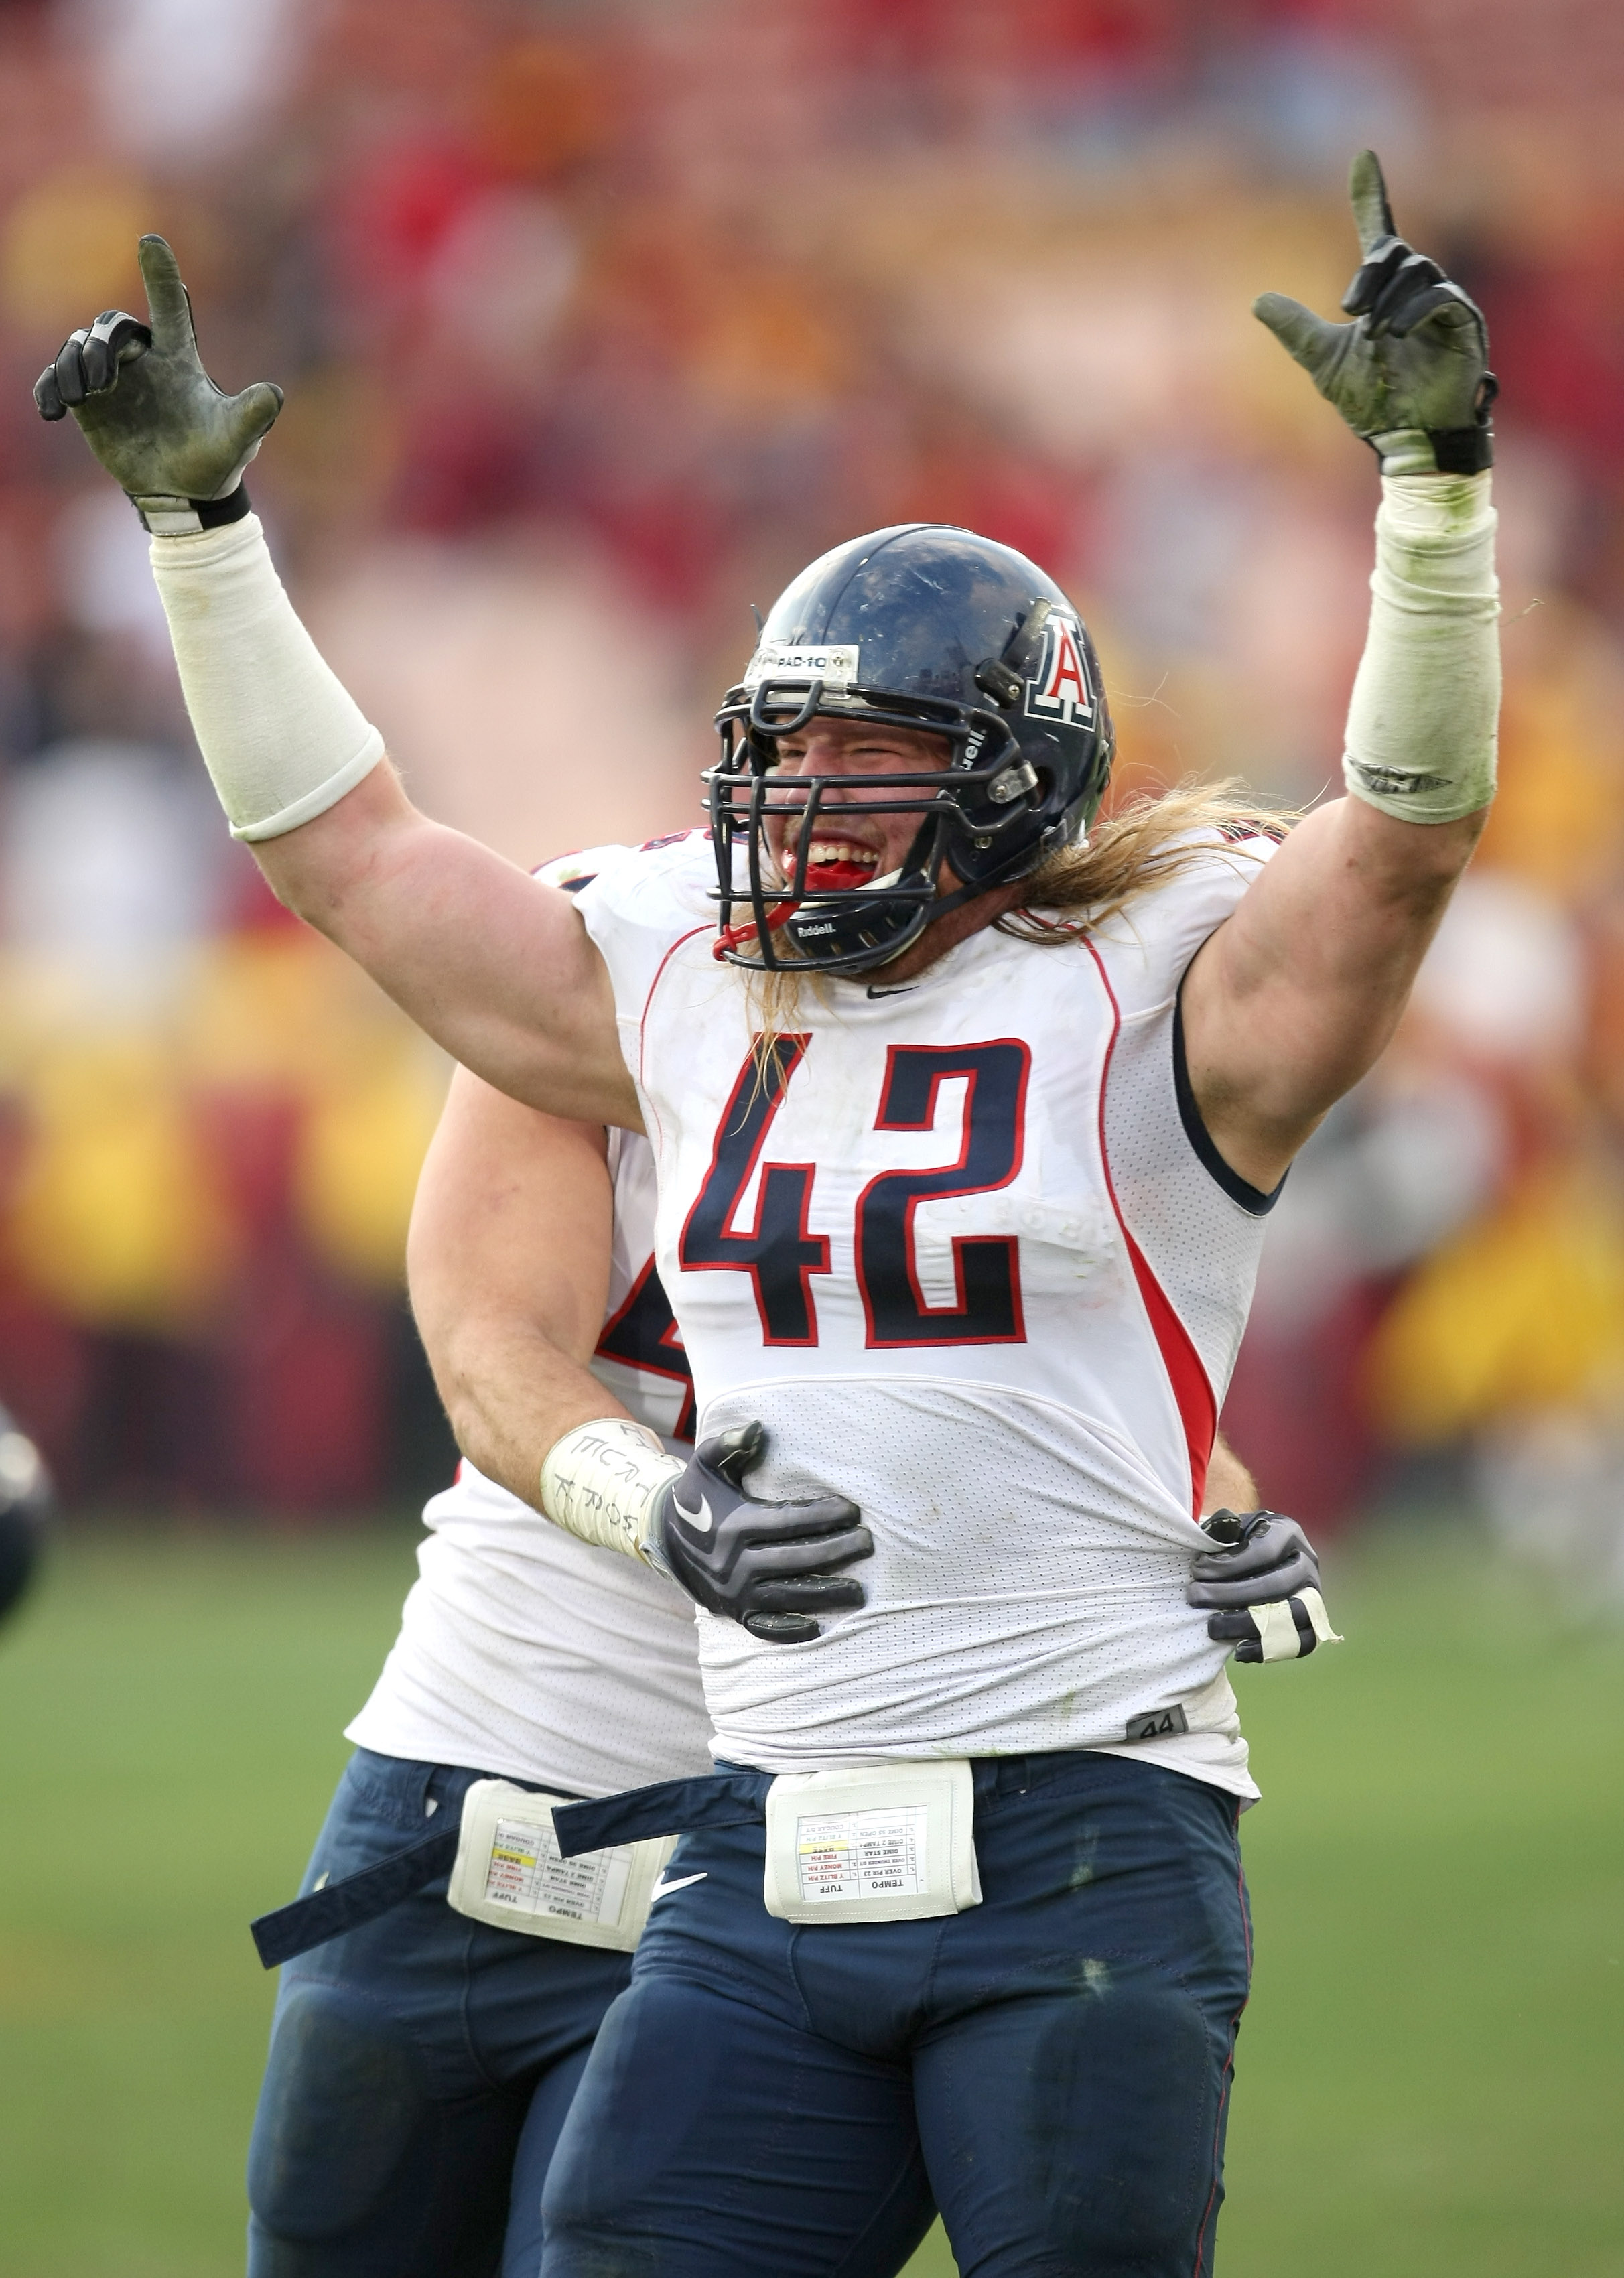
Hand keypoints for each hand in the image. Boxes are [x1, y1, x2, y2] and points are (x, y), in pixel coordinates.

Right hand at [34, 234, 282, 532]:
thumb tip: (275, 395)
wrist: (185, 493)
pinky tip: (53, 411)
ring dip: (74, 364)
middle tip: (104, 382)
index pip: (169, 305)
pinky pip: (57, 379)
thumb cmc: (213, 459)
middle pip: (112, 326)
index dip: (161, 274)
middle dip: (102, 344)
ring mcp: (112, 379)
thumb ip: (251, 416)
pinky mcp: (89, 402)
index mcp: (178, 357)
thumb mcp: (235, 439)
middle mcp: (143, 359)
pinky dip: (50, 387)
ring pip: (80, 346)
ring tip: (84, 397)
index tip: (150, 241)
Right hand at [650, 1420, 872, 1643]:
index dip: (821, 1516)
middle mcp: (734, 1563)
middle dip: (834, 1552)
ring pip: (786, 1597)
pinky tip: (819, 1626)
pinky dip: (790, 1630)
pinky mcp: (735, 1613)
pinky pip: (765, 1627)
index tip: (852, 1510)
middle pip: (793, 1560)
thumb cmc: (699, 1497)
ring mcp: (735, 1593)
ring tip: (860, 1591)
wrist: (666, 1539)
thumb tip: (757, 1427)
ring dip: (824, 1595)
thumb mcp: (706, 1464)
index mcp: (733, 1525)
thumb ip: (730, 1444)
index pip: (786, 1522)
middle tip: (867, 1544)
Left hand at [1186, 1508, 1341, 1662]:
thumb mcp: (1231, 1528)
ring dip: (1247, 1624)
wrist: (1261, 1559)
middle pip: (1275, 1586)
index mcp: (1287, 1533)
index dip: (1228, 1564)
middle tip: (1196, 1597)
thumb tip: (1210, 1543)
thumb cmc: (1239, 1542)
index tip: (1197, 1570)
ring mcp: (1313, 1594)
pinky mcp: (1312, 1621)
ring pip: (1291, 1616)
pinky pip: (1301, 1643)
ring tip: (1213, 1627)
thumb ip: (1220, 1532)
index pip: (1263, 1552)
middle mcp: (1307, 1562)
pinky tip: (1238, 1650)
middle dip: (1230, 1594)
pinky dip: (1270, 1649)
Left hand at [1254, 149, 1494, 475]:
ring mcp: (1444, 305)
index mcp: (1385, 292)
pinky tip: (1395, 333)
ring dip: (1389, 300)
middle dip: (1370, 273)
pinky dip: (1415, 311)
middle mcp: (1416, 289)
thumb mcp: (1322, 361)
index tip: (1363, 157)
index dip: (1370, 195)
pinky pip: (1443, 298)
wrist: (1403, 440)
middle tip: (1349, 309)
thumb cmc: (1372, 402)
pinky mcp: (1465, 324)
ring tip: (1374, 334)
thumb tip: (1258, 301)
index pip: (1379, 230)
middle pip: (1396, 251)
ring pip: (1417, 272)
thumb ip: (1296, 330)